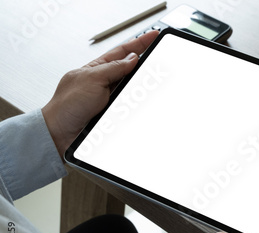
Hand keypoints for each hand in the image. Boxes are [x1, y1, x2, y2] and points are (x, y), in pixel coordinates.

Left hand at [42, 30, 158, 157]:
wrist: (61, 133)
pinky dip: (138, 104)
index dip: (139, 42)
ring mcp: (110, 98)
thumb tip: (132, 58)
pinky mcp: (114, 113)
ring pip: (133, 88)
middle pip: (131, 69)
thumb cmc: (67, 105)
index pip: (122, 51)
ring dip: (141, 87)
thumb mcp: (92, 79)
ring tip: (151, 83)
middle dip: (145, 63)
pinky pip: (132, 105)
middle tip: (159, 57)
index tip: (153, 35)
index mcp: (97, 68)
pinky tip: (143, 101)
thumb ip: (113, 68)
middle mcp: (105, 82)